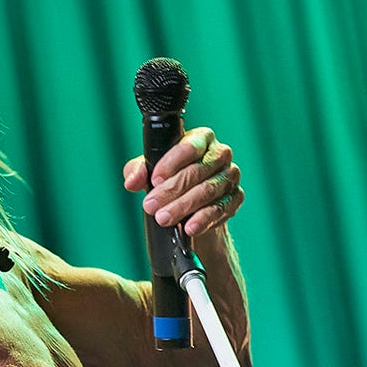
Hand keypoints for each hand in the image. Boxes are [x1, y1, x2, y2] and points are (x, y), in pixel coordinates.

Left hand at [122, 127, 243, 236]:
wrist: (191, 207)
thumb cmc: (170, 180)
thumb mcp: (150, 172)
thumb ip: (138, 171)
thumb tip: (131, 182)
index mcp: (201, 138)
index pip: (190, 146)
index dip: (171, 163)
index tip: (155, 180)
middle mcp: (220, 154)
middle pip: (197, 171)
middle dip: (171, 191)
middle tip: (151, 206)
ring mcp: (230, 176)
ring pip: (208, 191)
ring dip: (183, 206)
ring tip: (164, 218)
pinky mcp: (235, 198)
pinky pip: (221, 209)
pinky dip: (203, 219)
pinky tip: (189, 228)